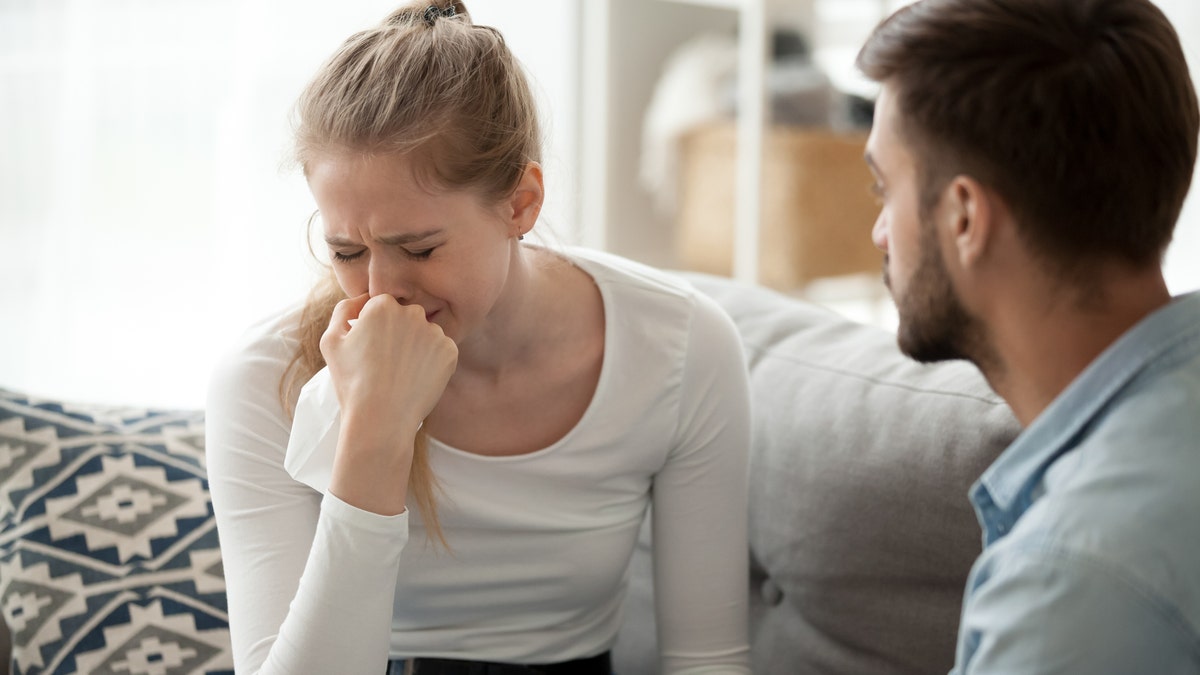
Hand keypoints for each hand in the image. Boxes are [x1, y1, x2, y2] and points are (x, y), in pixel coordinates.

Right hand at [320, 293, 458, 432]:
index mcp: (382, 305)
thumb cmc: (351, 382)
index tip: (371, 349)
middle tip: (386, 363)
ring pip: (425, 333)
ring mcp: (434, 332)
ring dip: (417, 347)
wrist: (381, 419)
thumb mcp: (331, 341)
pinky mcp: (450, 351)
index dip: (376, 327)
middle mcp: (412, 312)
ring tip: (402, 373)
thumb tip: (362, 298)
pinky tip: (417, 378)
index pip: (383, 306)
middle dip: (399, 333)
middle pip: (407, 317)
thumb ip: (344, 310)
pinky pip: (441, 350)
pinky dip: (432, 362)